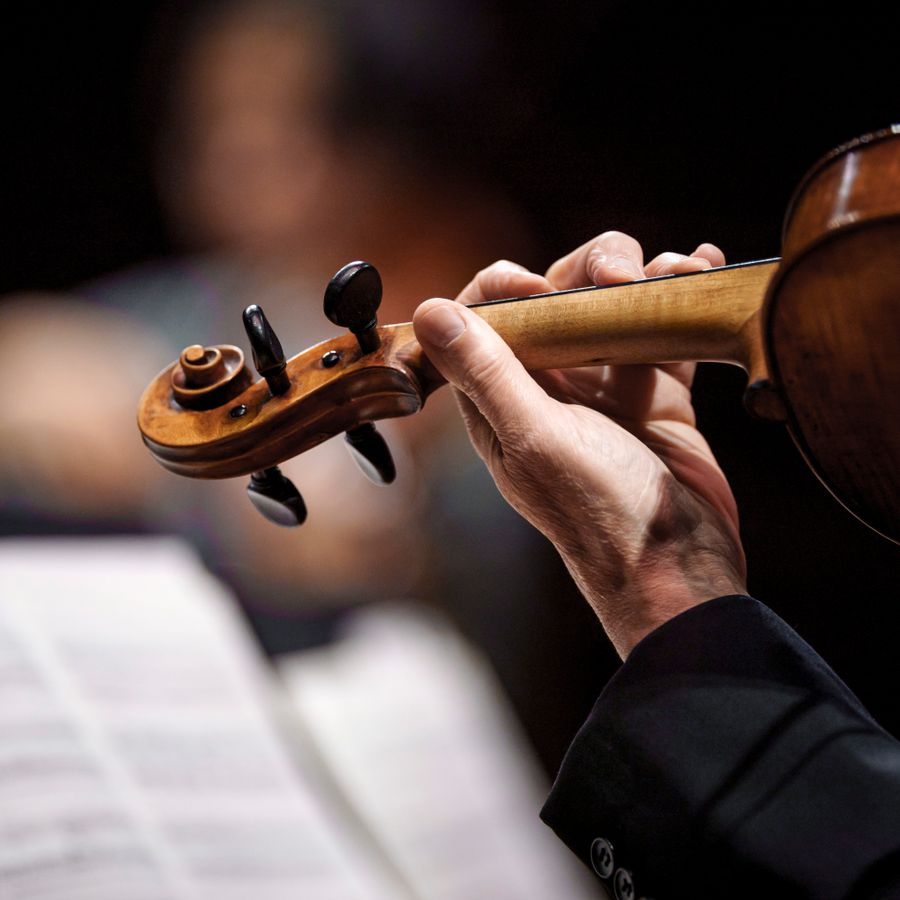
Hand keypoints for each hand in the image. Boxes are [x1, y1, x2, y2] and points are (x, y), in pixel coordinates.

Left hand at [412, 232, 746, 657]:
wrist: (680, 566)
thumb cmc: (602, 512)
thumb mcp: (535, 440)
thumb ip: (486, 374)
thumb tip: (430, 311)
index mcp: (502, 399)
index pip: (482, 319)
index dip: (505, 286)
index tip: (542, 287)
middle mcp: (548, 387)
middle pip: (554, 297)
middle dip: (587, 269)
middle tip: (624, 275)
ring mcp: (605, 388)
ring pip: (610, 305)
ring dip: (641, 274)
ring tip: (678, 270)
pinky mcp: (656, 393)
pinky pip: (661, 330)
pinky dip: (678, 296)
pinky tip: (701, 267)